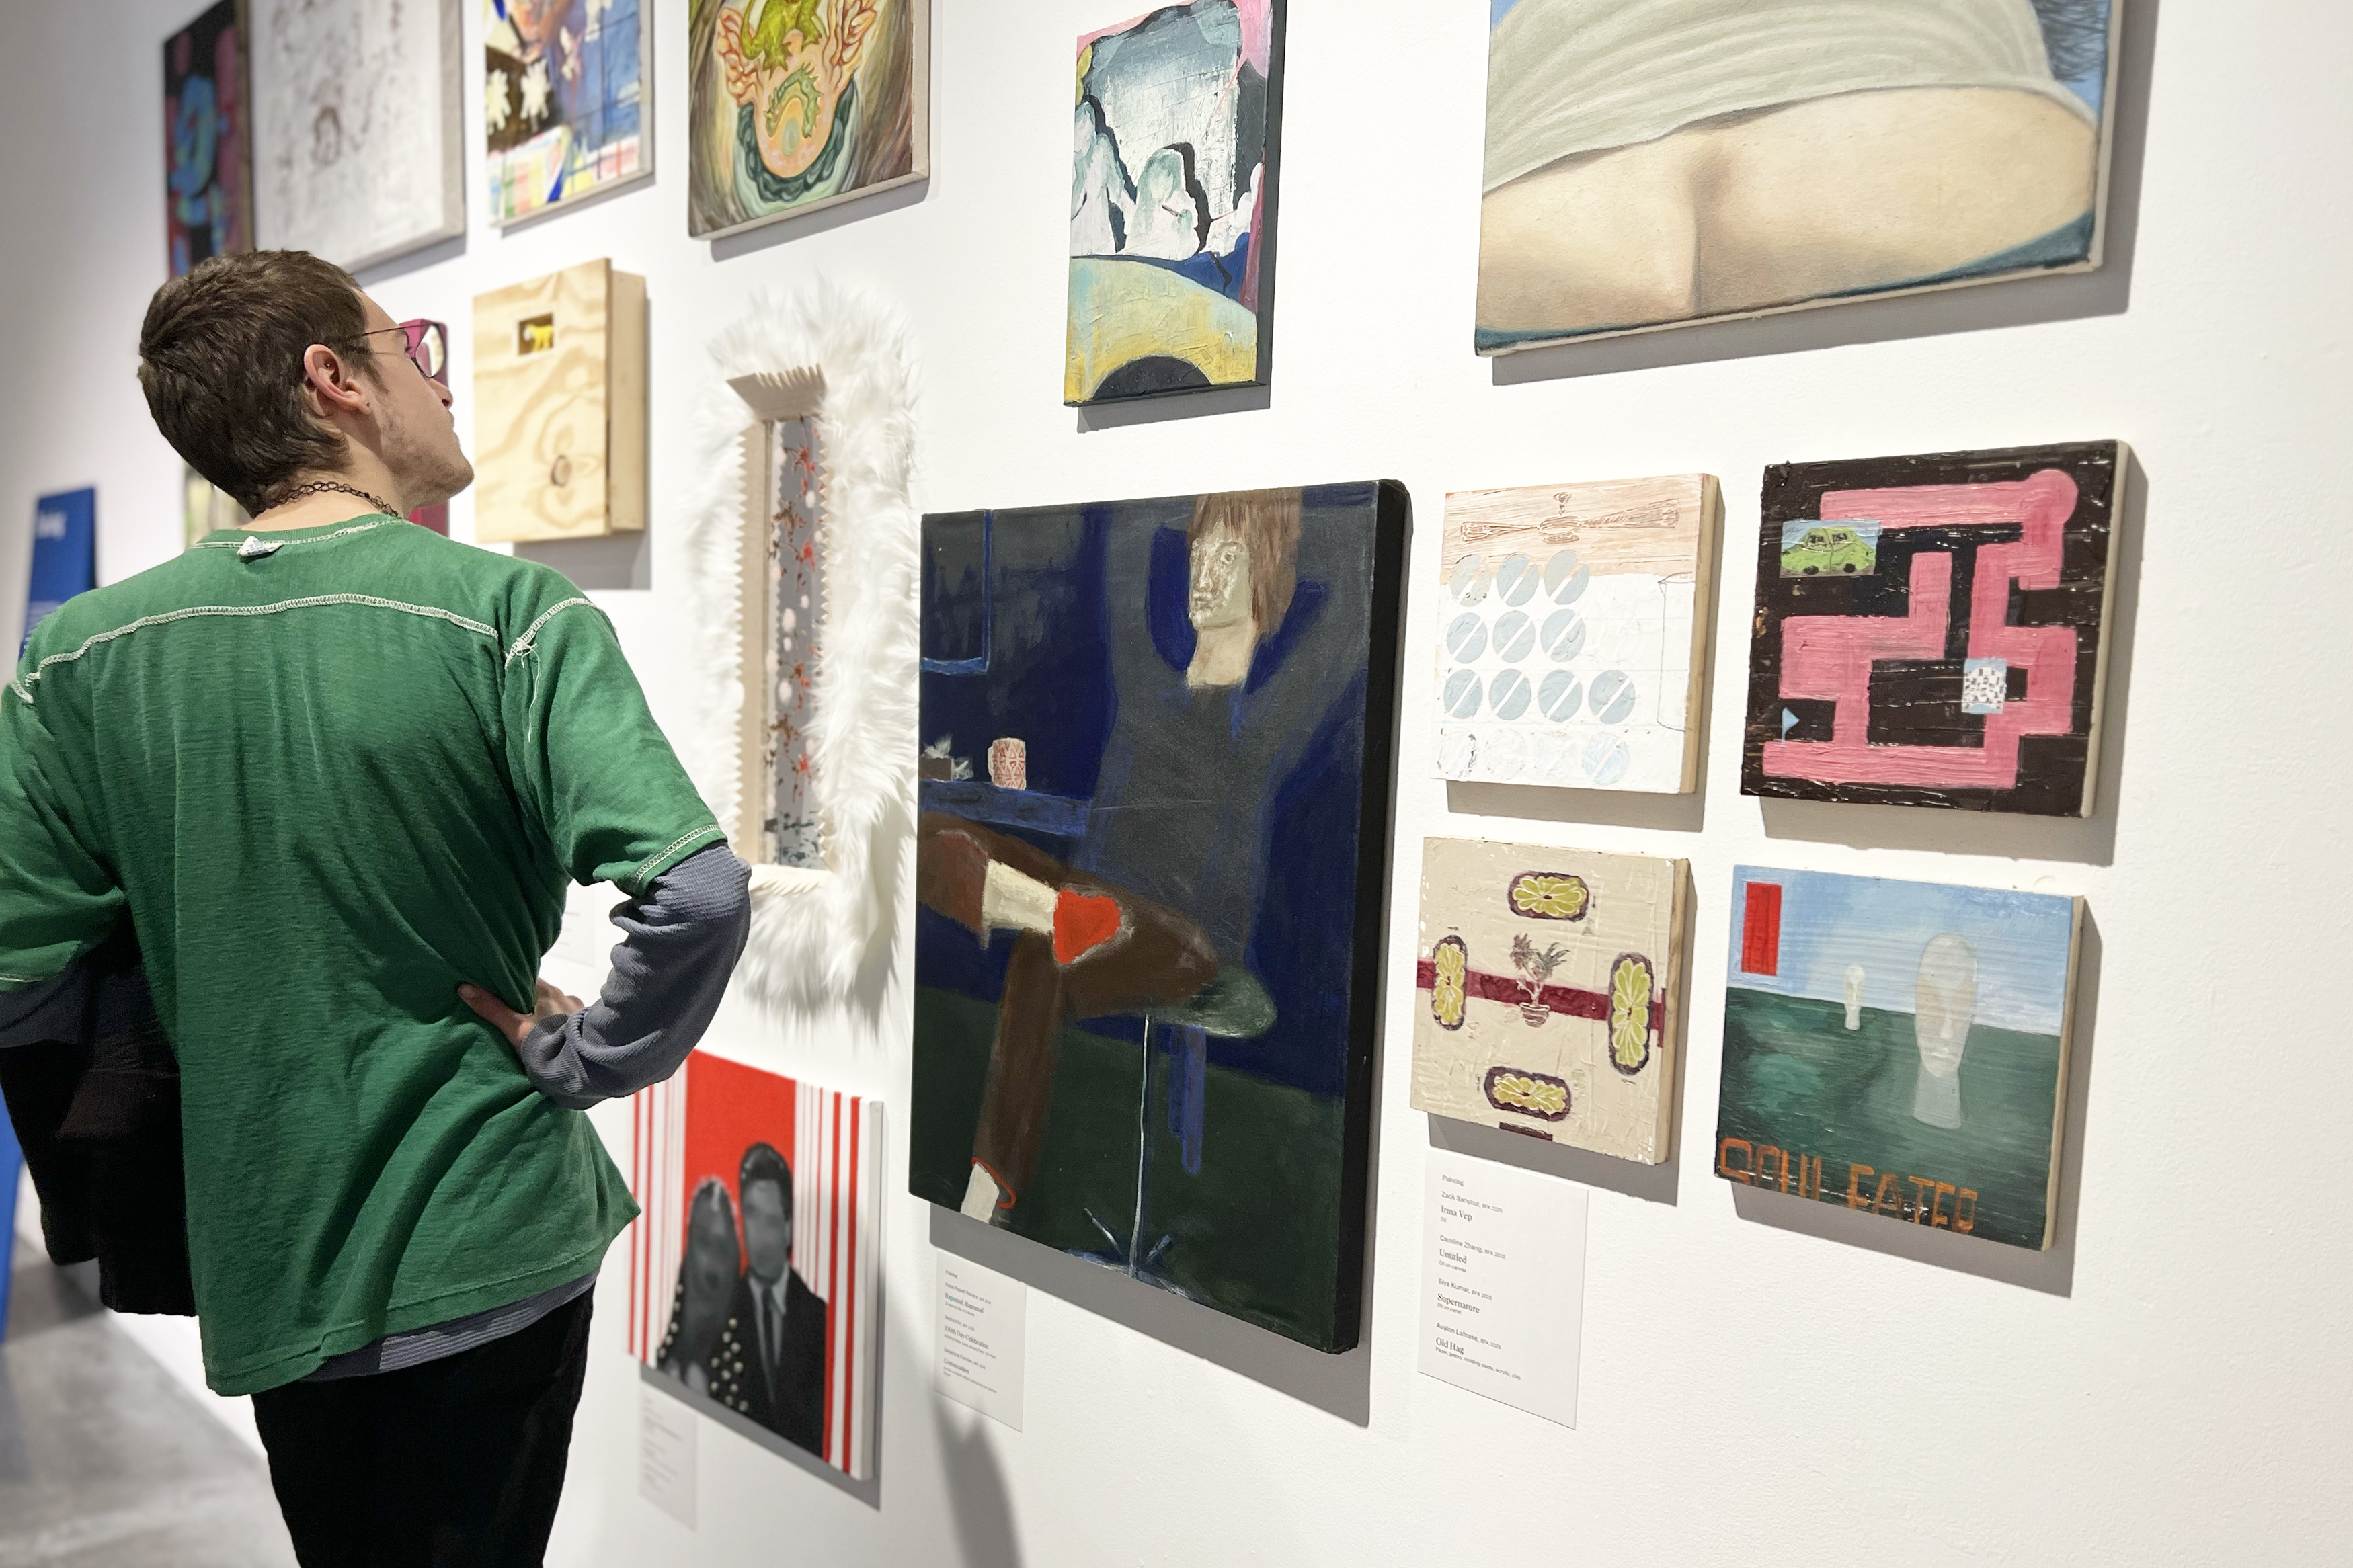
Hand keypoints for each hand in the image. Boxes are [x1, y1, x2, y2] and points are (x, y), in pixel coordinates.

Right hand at [459, 977, 583, 1048]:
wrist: (584, 1065)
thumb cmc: (547, 1044)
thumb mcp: (516, 1029)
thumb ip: (492, 1009)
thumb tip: (464, 987)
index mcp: (547, 991)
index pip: (525, 980)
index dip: (509, 984)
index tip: (497, 990)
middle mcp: (564, 995)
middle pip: (539, 993)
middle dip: (526, 1001)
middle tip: (511, 1011)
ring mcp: (577, 1009)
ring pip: (554, 1006)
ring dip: (543, 1013)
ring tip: (531, 1026)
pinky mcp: (585, 1025)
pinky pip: (566, 1018)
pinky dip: (557, 1022)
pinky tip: (552, 1034)